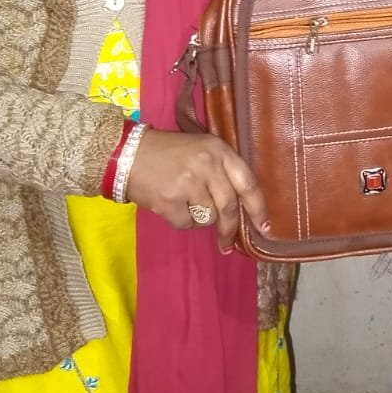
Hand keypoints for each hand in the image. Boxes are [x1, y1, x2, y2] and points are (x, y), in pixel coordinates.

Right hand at [126, 127, 268, 248]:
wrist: (127, 153)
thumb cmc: (169, 153)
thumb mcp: (201, 149)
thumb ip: (223, 171)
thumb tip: (244, 208)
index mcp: (219, 150)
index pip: (248, 183)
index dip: (258, 208)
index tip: (264, 227)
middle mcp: (207, 164)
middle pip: (229, 207)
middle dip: (230, 229)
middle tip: (228, 243)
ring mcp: (188, 183)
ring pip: (209, 217)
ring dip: (200, 218)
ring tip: (185, 204)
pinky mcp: (170, 200)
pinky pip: (187, 224)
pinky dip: (182, 220)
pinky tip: (171, 206)